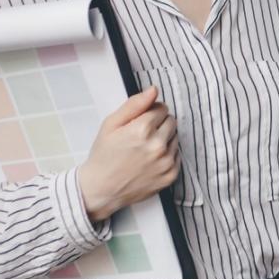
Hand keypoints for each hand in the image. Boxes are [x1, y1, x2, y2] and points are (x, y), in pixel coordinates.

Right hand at [76, 85, 179, 221]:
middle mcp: (158, 145)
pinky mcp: (171, 175)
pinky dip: (167, 155)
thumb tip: (154, 89)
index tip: (140, 121)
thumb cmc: (104, 155)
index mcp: (142, 129)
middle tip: (141, 135)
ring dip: (164, 139)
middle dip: (159, 124)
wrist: (101, 189)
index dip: (150, 112)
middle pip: (171, 121)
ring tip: (144, 149)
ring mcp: (166, 162)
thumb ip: (134, 104)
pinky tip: (150, 160)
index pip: (161, 108)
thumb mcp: (111, 124)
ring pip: (175, 137)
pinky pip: (177, 155)